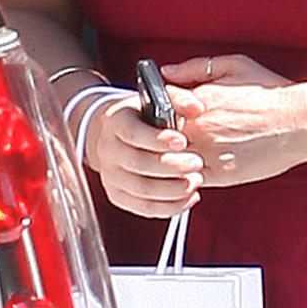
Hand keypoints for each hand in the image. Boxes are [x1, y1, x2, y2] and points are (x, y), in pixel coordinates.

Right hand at [83, 87, 205, 218]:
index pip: (133, 133)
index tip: (183, 141)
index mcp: (116, 122)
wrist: (114, 135)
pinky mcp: (118, 197)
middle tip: (197, 162)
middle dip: (172, 166)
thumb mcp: (155, 98)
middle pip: (138, 164)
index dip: (158, 139)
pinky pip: (144, 208)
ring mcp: (111, 177)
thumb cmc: (142, 115)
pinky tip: (190, 197)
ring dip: (173, 190)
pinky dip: (170, 206)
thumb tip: (197, 108)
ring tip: (196, 180)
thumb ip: (178, 99)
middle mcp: (109, 151)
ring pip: (142, 190)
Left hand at [162, 54, 306, 187]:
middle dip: (160, 135)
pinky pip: (190, 180)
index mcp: (197, 100)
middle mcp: (197, 128)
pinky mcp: (221, 176)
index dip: (156, 108)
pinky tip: (200, 165)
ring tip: (183, 152)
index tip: (162, 111)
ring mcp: (207, 154)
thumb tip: (168, 71)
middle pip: (158, 137)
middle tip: (169, 134)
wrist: (300, 120)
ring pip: (171, 162)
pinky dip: (188, 175)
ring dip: (172, 158)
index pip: (156, 105)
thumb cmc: (269, 93)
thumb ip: (195, 67)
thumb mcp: (233, 65)